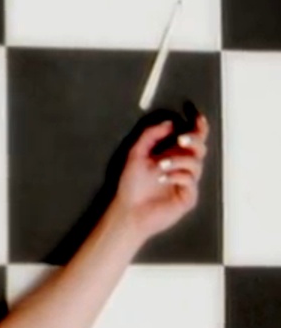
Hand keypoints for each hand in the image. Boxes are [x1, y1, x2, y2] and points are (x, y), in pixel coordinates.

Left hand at [114, 112, 210, 241]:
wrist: (127, 211)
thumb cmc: (131, 186)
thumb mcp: (136, 154)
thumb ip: (151, 136)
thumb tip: (169, 123)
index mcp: (173, 155)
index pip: (192, 138)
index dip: (198, 126)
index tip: (197, 116)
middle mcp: (182, 167)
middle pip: (200, 147)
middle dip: (194, 140)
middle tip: (181, 139)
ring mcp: (187, 182)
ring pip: (196, 163)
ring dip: (179, 160)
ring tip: (160, 166)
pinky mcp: (188, 197)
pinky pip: (190, 180)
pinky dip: (177, 175)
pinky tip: (162, 178)